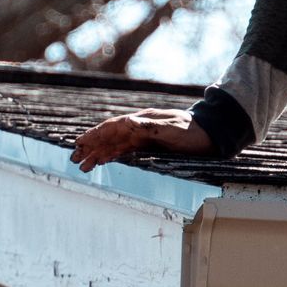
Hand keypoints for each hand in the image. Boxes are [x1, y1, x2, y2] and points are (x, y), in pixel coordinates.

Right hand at [69, 108, 212, 173]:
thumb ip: (150, 127)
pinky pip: (125, 152)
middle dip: (91, 147)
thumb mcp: (174, 130)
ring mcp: (144, 137)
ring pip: (115, 146)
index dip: (96, 135)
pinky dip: (112, 157)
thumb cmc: (194, 132)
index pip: (114, 127)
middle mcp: (140, 128)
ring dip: (98, 154)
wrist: (212, 134)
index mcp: (143, 121)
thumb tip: (127, 123)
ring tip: (83, 165)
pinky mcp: (150, 147)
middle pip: (110, 137)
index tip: (80, 144)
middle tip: (74, 159)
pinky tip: (103, 163)